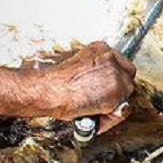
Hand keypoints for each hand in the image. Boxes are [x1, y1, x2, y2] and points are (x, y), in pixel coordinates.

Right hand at [0, 42, 135, 133]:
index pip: (119, 62)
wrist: (35, 91)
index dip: (113, 80)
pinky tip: (90, 117)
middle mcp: (109, 54)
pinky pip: (121, 106)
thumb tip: (86, 68)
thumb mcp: (66, 64)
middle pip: (127, 75)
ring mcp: (113, 71)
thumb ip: (83, 65)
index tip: (100, 92)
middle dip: (115, 93)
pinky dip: (109, 116)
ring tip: (87, 112)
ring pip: (126, 92)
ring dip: (111, 107)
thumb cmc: (41, 80)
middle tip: (93, 106)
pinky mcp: (112, 89)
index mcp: (98, 45)